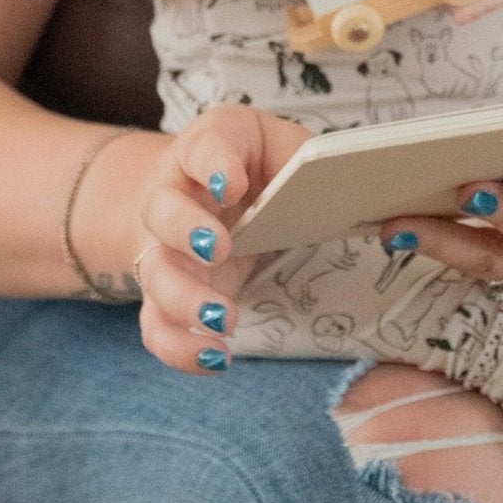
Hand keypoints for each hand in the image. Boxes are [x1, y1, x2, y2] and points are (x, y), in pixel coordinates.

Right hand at [133, 105, 309, 373]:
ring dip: (184, 299)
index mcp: (204, 148)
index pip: (201, 146)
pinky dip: (181, 347)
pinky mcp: (168, 296)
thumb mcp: (281, 145)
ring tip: (224, 318)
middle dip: (186, 231)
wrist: (202, 186)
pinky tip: (216, 358)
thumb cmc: (251, 162)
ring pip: (154, 274)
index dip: (212, 163)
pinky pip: (157, 326)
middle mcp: (172, 196)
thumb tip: (349, 184)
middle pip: (159, 211)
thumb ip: (306, 160)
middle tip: (219, 248)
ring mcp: (165, 248)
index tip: (231, 183)